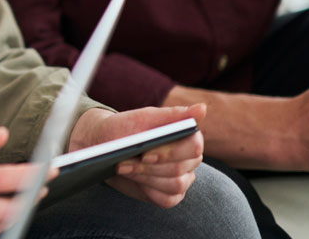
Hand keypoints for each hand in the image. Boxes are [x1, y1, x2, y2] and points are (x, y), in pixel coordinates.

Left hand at [68, 104, 204, 207]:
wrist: (105, 144)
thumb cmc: (126, 128)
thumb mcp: (144, 117)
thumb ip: (173, 115)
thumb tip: (203, 108)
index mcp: (187, 137)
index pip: (193, 146)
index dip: (170, 152)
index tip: (145, 153)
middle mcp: (189, 159)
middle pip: (180, 168)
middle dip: (149, 167)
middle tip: (123, 162)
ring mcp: (182, 178)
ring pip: (174, 185)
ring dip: (145, 177)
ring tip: (122, 167)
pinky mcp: (171, 195)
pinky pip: (167, 199)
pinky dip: (147, 189)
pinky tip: (132, 179)